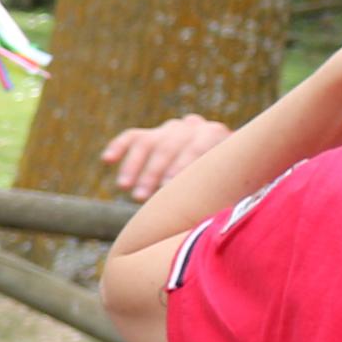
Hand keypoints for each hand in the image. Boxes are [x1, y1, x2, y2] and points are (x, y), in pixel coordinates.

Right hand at [100, 114, 234, 202]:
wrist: (228, 168)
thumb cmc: (231, 187)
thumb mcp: (233, 187)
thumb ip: (223, 191)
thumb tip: (215, 214)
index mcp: (217, 135)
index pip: (196, 146)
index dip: (182, 166)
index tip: (167, 188)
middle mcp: (192, 126)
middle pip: (168, 145)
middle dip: (153, 172)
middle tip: (141, 196)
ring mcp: (170, 129)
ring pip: (147, 142)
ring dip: (134, 166)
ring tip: (124, 188)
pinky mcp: (151, 134)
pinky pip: (132, 137)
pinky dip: (118, 147)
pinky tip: (107, 160)